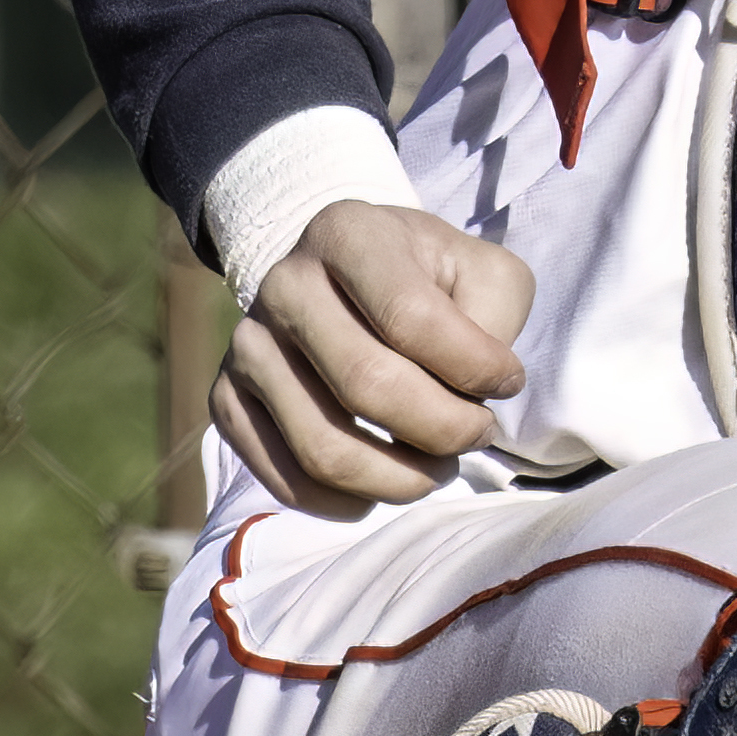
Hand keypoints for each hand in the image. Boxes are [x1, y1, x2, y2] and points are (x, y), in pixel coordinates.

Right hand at [215, 200, 536, 513]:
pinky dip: (343, 501)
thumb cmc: (428, 279)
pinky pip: (282, 476)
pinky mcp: (228, 399)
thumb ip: (495, 317)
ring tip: (437, 467)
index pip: (411, 319)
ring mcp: (248, 345)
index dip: (473, 368)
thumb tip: (477, 390)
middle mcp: (285, 284)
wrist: (346, 278)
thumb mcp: (481, 271)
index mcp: (347, 234)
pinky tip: (385, 486)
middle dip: (442, 430)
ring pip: (323, 447)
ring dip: (399, 477)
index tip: (508, 384)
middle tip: (476, 435)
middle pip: (366, 386)